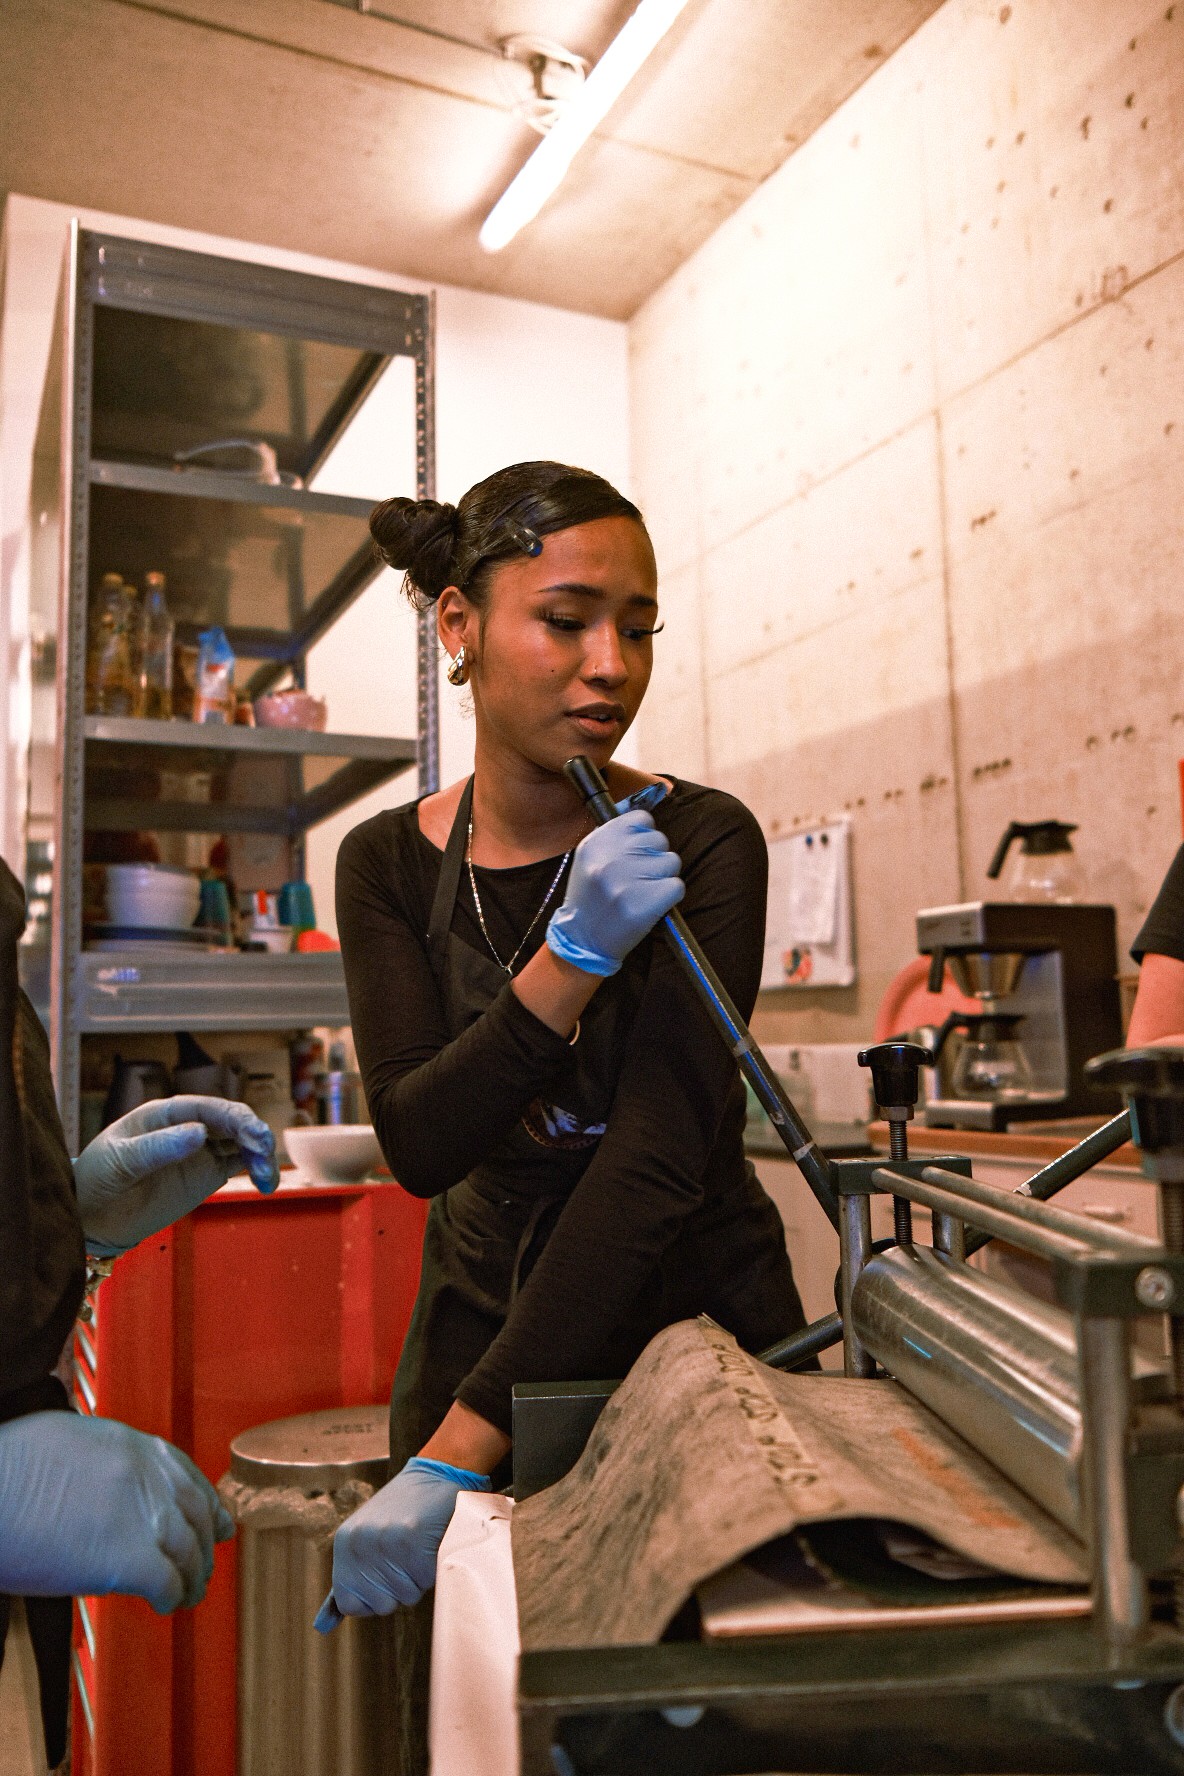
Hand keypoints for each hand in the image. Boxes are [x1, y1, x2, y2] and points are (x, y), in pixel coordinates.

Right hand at [0, 1412, 233, 1609]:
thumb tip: (112, 1479)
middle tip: (206, 1563)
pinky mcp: (126, 1559)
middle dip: (206, 1542)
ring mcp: (141, 1515)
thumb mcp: (65, 1439)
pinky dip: (172, 1596)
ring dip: (193, 1576)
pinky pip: (167, 1582)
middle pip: (195, 1512)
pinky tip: (165, 1605)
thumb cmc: (6, 1470)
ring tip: (189, 1593)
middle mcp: (146, 1475)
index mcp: (131, 1444)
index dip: (204, 1501)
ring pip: (189, 1550)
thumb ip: (103, 1457)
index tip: (216, 1517)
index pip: (184, 1473)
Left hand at [75, 1095, 278, 1255]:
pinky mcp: (208, 1174)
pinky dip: (258, 1170)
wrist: (93, 1217)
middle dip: (253, 1133)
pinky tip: (266, 1183)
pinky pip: (240, 1164)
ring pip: (242, 1142)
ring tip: (266, 1177)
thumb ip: (157, 1148)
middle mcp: (188, 1127)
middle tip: (264, 1153)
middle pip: (231, 1121)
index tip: (251, 1134)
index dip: (233, 1117)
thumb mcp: (120, 1162)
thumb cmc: (97, 1180)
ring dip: (261, 1153)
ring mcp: (200, 1150)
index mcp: (165, 1115)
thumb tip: (200, 1132)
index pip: (206, 1108)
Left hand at [313, 1457, 490, 1631]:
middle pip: (380, 1605)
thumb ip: (350, 1576)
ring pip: (405, 1597)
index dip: (372, 1600)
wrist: (441, 1471)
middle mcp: (359, 1544)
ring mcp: (385, 1543)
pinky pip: (425, 1582)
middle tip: (406, 1555)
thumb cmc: (407, 1509)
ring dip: (417, 1578)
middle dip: (399, 1589)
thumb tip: (322, 1626)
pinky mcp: (412, 1544)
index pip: (349, 1604)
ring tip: (419, 1545)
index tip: (386, 1577)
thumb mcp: (369, 1535)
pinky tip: (432, 1542)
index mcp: (345, 1543)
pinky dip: (433, 1568)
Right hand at [546, 808, 683, 977]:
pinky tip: (651, 905)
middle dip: (655, 857)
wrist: (583, 939)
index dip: (644, 835)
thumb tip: (645, 808)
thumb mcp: (590, 857)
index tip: (637, 852)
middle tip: (639, 878)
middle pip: (660, 840)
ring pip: (672, 862)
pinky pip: (677, 886)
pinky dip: (669, 896)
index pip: (641, 819)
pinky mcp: (644, 905)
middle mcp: (610, 859)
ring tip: (643, 891)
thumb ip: (615, 833)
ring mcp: (627, 883)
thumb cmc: (592, 896)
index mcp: (596, 843)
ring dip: (663, 877)